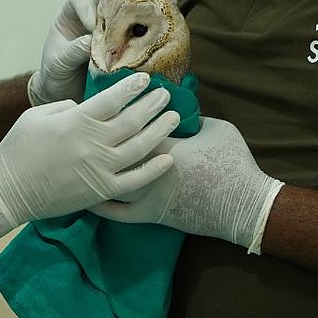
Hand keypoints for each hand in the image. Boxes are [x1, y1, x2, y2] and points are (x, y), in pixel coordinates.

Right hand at [0, 72, 179, 246]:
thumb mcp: (37, 115)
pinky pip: (135, 180)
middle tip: (166, 93)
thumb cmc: (18, 149)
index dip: (132, 86)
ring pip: (140, 146)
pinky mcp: (101, 191)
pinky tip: (167, 158)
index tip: (145, 78)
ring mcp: (99, 169)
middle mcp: (92, 143)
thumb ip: (65, 105)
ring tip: (173, 117)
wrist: (7, 191)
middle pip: (133, 120)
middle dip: (153, 104)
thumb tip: (86, 103)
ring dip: (160, 130)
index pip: (113, 98)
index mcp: (75, 120)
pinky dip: (154, 170)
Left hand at [27, 0, 143, 105]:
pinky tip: (156, 27)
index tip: (91, 25)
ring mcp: (107, 29)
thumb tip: (91, 41)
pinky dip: (144, 29)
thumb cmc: (55, 75)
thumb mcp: (58, 63)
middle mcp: (90, 17)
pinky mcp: (120, 45)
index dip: (87, 6)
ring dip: (137, 3)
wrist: (64, 95)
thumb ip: (72, 51)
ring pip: (122, 10)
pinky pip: (133, 33)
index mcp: (69, 16)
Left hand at [91, 117, 284, 253]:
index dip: (116, 112)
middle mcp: (149, 171)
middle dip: (95, 140)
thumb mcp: (216, 129)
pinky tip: (84, 194)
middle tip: (80, 128)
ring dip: (92, 170)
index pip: (131, 125)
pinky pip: (116, 213)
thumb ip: (191, 119)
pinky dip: (98, 205)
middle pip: (112, 151)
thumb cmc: (234, 162)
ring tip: (73, 156)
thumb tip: (173, 109)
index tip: (104, 102)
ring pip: (109, 180)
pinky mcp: (150, 215)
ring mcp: (147, 196)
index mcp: (164, 146)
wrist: (244, 205)